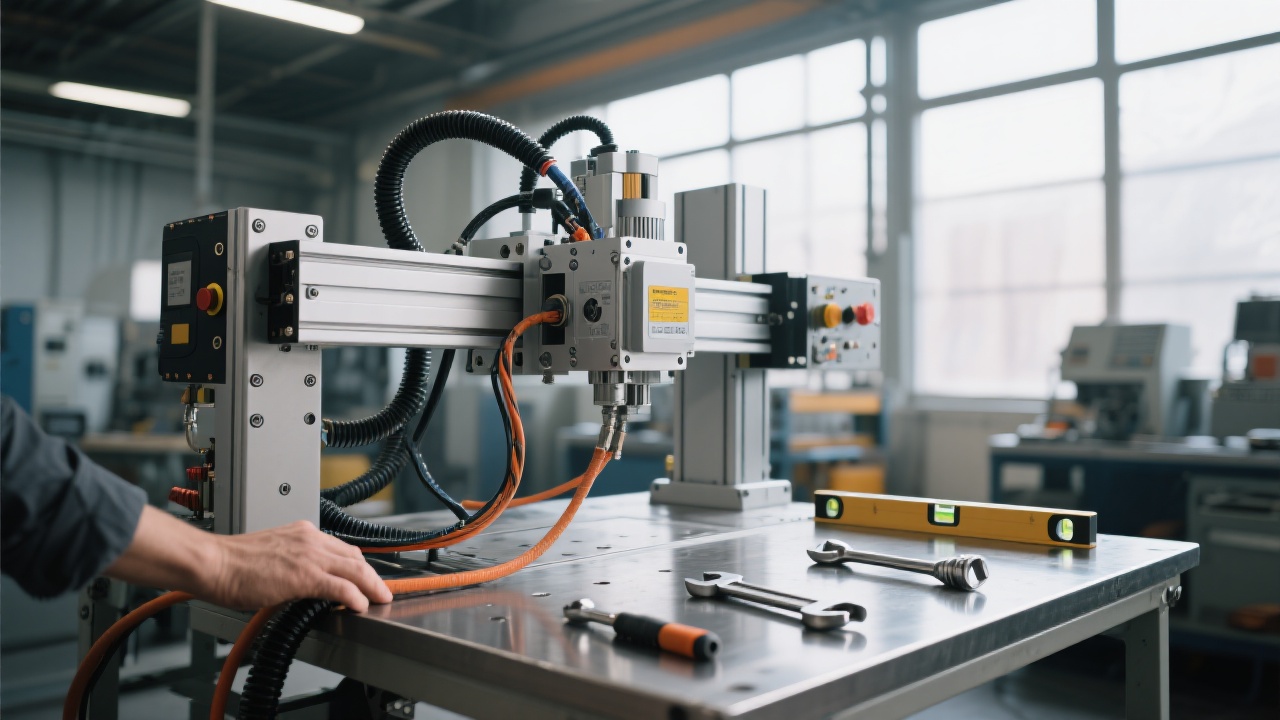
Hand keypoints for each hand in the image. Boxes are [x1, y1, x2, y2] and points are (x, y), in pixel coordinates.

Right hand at [201, 520, 392, 611]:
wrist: (213, 563)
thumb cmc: (231, 562)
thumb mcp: (272, 555)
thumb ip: (292, 563)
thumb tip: (301, 582)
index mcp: (303, 532)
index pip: (342, 548)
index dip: (359, 565)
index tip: (367, 576)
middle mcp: (310, 539)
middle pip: (355, 557)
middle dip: (372, 576)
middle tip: (382, 590)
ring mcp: (309, 556)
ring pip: (355, 569)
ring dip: (372, 587)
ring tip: (380, 599)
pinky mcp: (304, 575)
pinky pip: (341, 587)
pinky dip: (356, 597)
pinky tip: (361, 606)